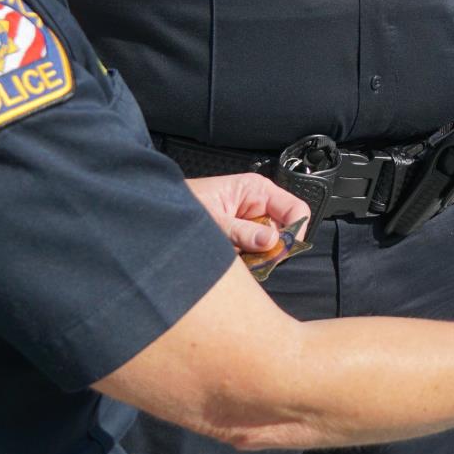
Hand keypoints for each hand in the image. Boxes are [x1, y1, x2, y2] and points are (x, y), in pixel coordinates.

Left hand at [185, 174, 311, 252]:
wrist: (158, 213)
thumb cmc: (183, 203)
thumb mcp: (213, 219)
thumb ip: (241, 231)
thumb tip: (271, 242)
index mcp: (257, 190)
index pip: (295, 210)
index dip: (294, 231)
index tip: (281, 250)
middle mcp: (258, 206)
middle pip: (284, 232)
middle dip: (271, 250)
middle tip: (250, 258)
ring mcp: (251, 224)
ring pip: (270, 248)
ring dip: (257, 258)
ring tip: (234, 256)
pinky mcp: (242, 239)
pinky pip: (256, 255)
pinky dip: (247, 263)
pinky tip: (231, 259)